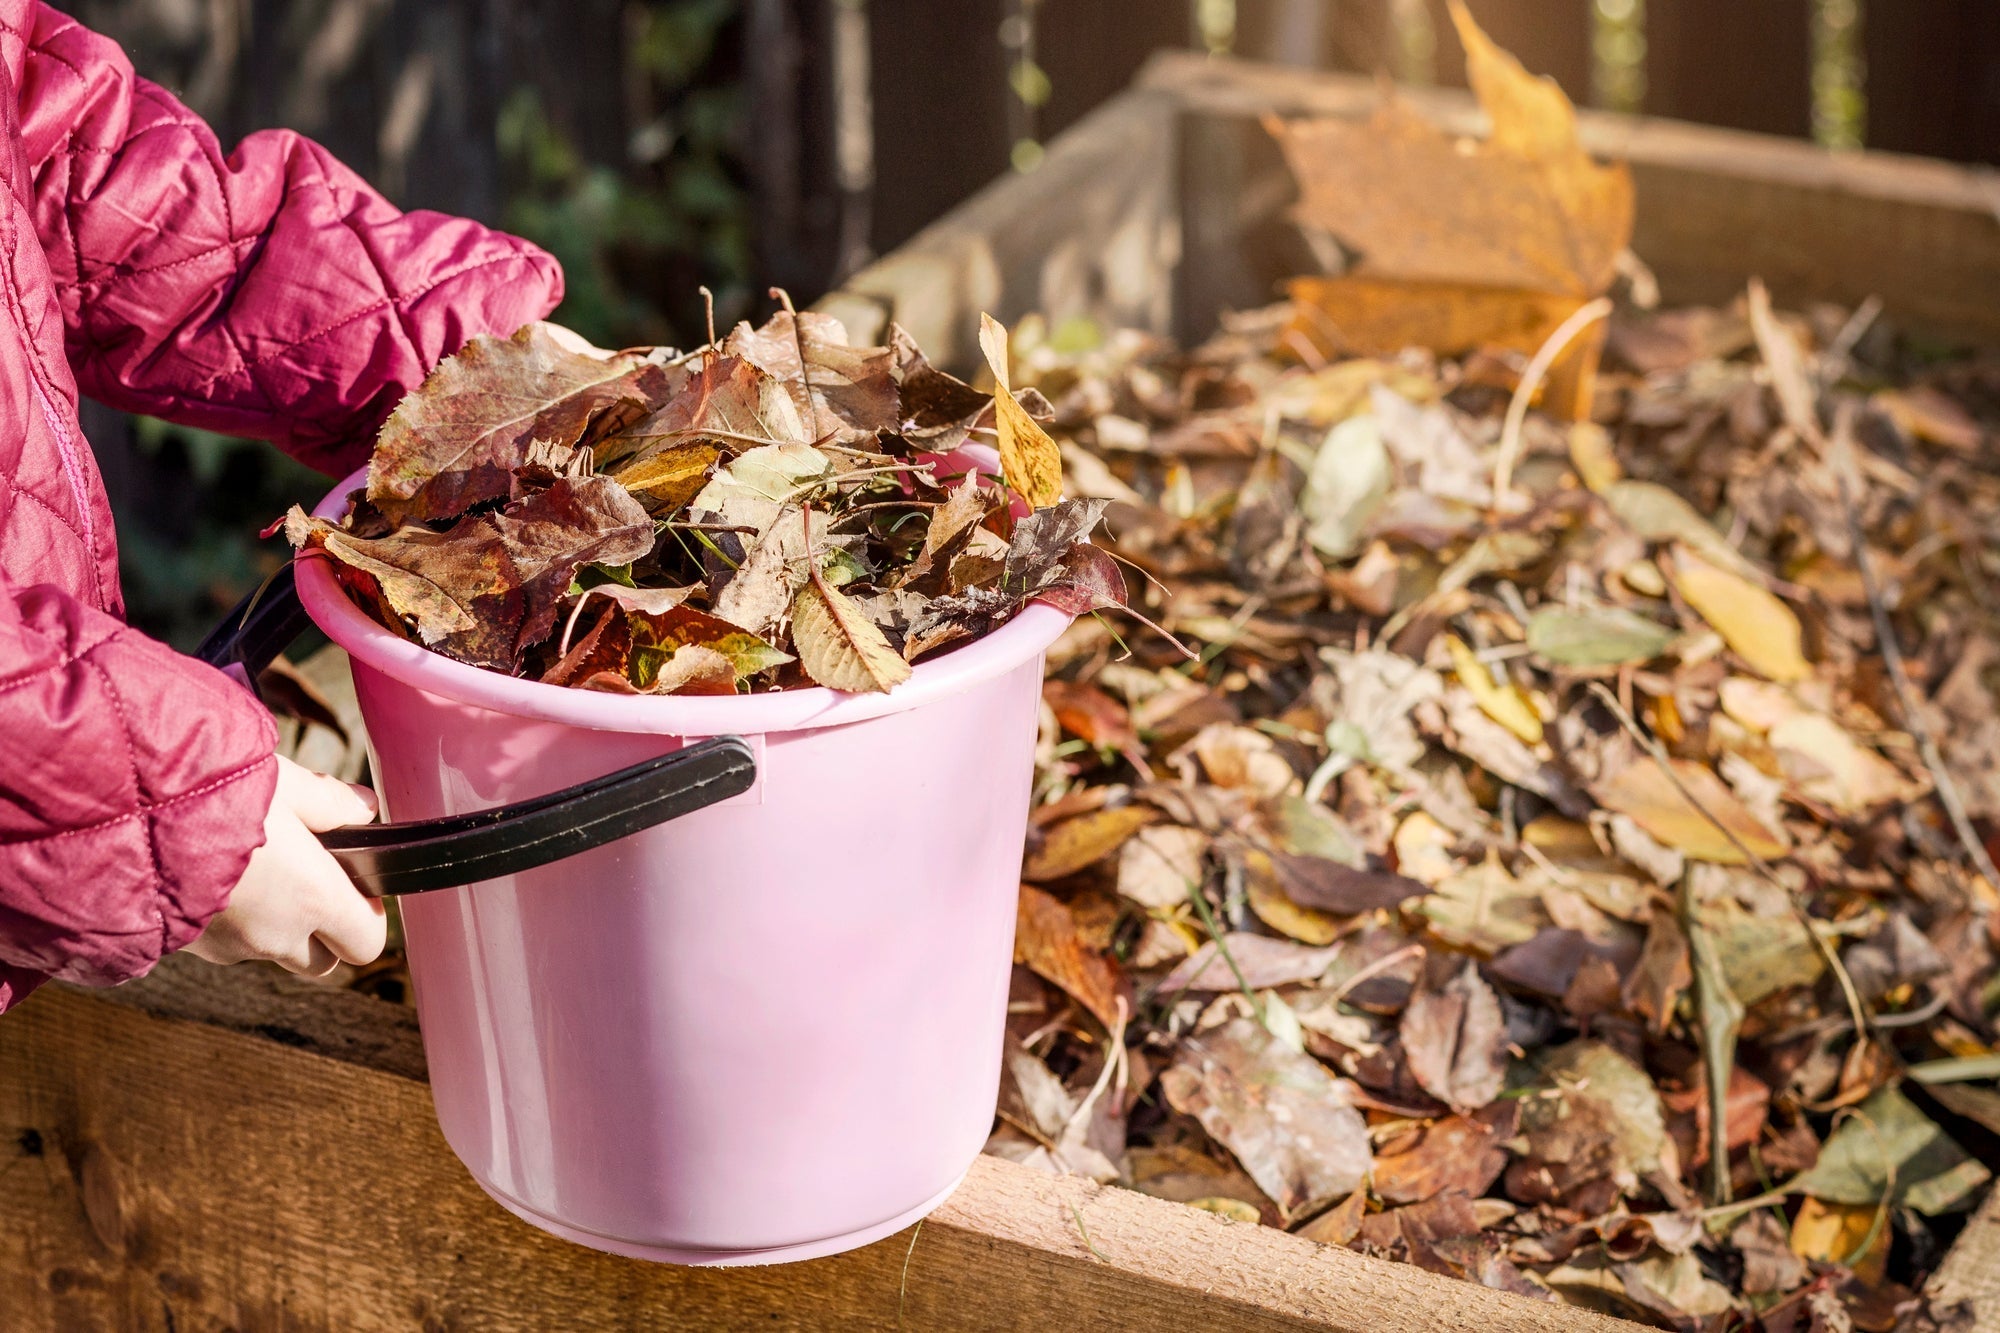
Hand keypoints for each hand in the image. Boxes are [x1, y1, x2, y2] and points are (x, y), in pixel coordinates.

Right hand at [185, 756, 385, 975]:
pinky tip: (212, 874)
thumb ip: (329, 800)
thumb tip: (364, 808)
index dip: (367, 914)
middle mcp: (276, 935)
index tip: (353, 879)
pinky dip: (230, 920)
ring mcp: (229, 948)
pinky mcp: (187, 948)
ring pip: (271, 951)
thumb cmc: (210, 794)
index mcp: (314, 898)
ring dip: (273, 923)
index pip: (368, 941)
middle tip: (308, 877)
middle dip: (323, 928)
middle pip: (323, 960)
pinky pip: (225, 944)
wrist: (115, 821)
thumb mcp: (282, 781)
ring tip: (253, 867)